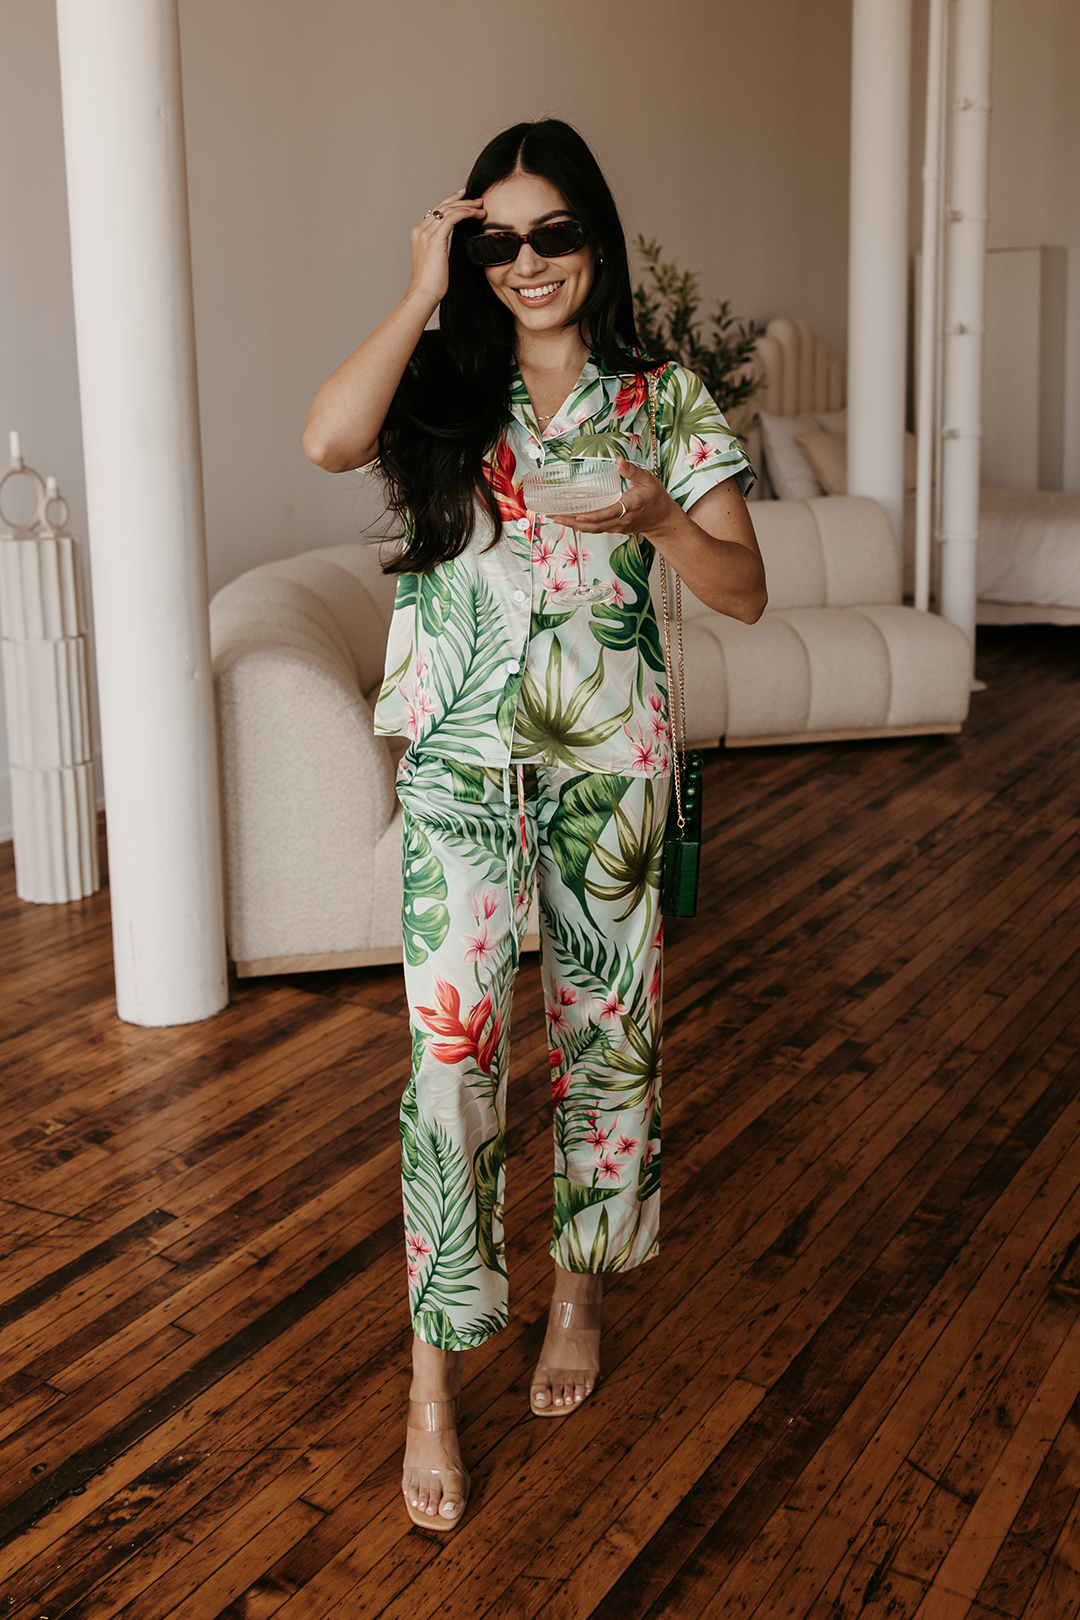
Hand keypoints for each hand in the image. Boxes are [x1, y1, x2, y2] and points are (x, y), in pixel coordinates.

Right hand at [408, 189, 485, 307]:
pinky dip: (465, 213)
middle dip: (461, 200)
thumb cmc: (431, 283)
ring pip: (448, 210)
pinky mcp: (435, 240)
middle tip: (478, 199)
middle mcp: (420, 230)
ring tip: (481, 206)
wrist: (423, 293)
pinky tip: (475, 213)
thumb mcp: (435, 260)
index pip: (436, 211)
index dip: (451, 201)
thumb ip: (439, 247)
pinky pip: (452, 218)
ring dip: (467, 206)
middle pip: (442, 206)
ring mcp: (426, 233)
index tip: (464, 197)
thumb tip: (449, 245)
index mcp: (419, 233)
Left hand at [548, 459, 678, 537]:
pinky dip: (581, 526)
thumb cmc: (655, 498)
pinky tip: (569, 520)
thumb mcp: (648, 480)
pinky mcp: (614, 528)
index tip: (579, 516)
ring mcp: (617, 526)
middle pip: (595, 524)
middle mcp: (622, 519)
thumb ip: (632, 471)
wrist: (662, 519)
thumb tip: (618, 460)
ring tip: (556, 518)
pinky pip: (596, 529)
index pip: (609, 513)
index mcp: (630, 505)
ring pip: (593, 529)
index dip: (593, 516)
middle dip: (573, 522)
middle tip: (555, 517)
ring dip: (574, 525)